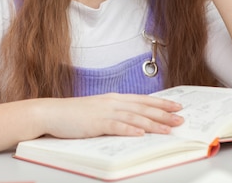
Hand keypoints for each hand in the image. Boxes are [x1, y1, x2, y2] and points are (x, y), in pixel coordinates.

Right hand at [41, 93, 183, 138]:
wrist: (51, 112)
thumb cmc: (72, 114)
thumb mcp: (97, 110)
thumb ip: (114, 113)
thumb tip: (132, 121)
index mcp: (113, 99)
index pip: (142, 100)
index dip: (160, 102)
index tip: (176, 105)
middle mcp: (111, 102)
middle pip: (142, 108)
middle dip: (163, 113)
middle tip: (181, 118)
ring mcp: (103, 112)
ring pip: (134, 117)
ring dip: (152, 123)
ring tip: (168, 128)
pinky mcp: (95, 123)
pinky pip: (115, 126)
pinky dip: (129, 130)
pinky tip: (140, 134)